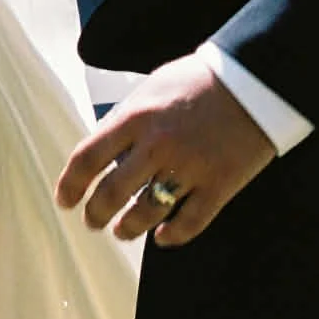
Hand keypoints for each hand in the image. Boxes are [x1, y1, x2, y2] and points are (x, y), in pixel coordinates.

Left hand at [54, 54, 276, 245]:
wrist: (253, 80)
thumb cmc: (198, 80)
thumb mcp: (151, 88)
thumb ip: (126, 119)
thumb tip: (104, 148)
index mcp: (135, 117)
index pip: (87, 159)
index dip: (70, 185)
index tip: (64, 200)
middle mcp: (156, 145)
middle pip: (112, 194)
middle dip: (95, 214)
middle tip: (92, 222)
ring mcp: (188, 167)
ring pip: (146, 214)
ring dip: (128, 229)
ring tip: (122, 232)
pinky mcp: (219, 184)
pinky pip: (189, 222)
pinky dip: (172, 236)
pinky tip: (163, 237)